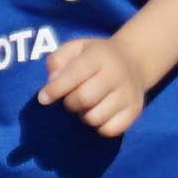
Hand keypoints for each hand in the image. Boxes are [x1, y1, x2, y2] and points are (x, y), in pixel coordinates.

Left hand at [31, 30, 152, 137]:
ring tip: (88, 104)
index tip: (43, 98)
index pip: (75, 74)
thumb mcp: (76, 48)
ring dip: (84, 115)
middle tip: (72, 97)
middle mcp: (117, 74)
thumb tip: (52, 82)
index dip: (55, 89)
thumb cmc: (96, 56)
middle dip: (70, 102)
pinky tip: (100, 112)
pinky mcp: (134, 111)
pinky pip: (109, 130)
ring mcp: (128, 94)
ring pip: (95, 118)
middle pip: (84, 99)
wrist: (134, 60)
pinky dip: (99, 126)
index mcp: (100, 55)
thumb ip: (57, 60)